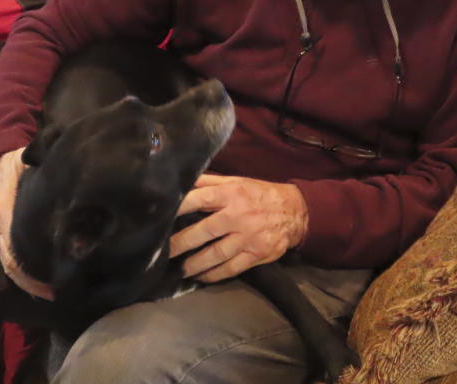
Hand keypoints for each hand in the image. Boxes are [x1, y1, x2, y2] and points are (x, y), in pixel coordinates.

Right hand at [0, 149, 53, 299]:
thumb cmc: (17, 163)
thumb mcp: (28, 163)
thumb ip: (44, 171)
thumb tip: (69, 179)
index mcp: (4, 209)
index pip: (12, 249)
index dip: (28, 270)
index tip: (50, 283)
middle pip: (10, 263)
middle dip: (30, 282)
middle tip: (55, 294)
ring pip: (8, 263)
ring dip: (27, 281)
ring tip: (50, 293)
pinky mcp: (3, 232)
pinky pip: (10, 257)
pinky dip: (23, 272)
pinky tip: (40, 280)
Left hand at [168, 174, 307, 282]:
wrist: (296, 211)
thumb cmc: (260, 194)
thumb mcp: (237, 182)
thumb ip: (210, 182)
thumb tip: (184, 180)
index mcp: (231, 194)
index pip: (200, 199)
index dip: (179, 208)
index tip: (161, 217)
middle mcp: (239, 215)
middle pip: (204, 231)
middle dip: (181, 243)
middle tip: (165, 252)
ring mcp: (248, 236)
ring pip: (216, 254)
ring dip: (195, 264)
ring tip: (181, 269)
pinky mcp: (257, 254)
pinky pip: (232, 268)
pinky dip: (215, 275)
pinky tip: (202, 277)